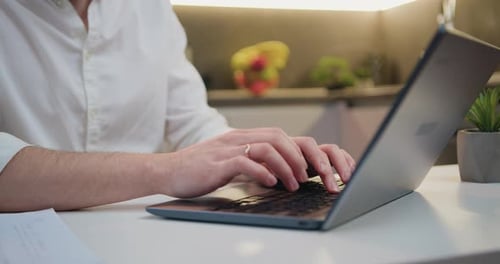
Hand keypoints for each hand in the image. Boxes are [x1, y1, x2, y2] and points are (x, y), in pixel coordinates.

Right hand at [153, 128, 354, 197]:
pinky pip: (245, 162)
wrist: (167, 170)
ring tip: (294, 183)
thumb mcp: (230, 162)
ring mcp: (228, 148)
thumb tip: (275, 173)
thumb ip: (251, 162)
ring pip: (267, 147)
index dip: (299, 149)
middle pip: (278, 137)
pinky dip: (262, 172)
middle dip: (300, 156)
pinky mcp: (218, 163)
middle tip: (310, 176)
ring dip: (285, 166)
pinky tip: (269, 184)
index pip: (278, 135)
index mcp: (243, 137)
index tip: (311, 168)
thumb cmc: (199, 169)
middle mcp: (238, 138)